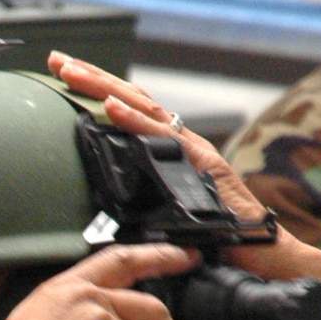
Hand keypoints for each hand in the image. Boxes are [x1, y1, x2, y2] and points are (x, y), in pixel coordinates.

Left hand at [49, 52, 320, 308]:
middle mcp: (182, 144)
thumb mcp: (166, 219)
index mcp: (170, 152)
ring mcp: (194, 151)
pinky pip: (164, 138)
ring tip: (72, 72)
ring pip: (144, 108)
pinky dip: (136, 120)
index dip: (97, 94)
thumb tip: (102, 207)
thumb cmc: (218, 244)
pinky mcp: (205, 166)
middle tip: (56, 60)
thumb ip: (141, 204)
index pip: (129, 112)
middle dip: (92, 77)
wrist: (264, 260)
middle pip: (132, 99)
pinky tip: (111, 107)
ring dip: (105, 88)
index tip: (62, 77)